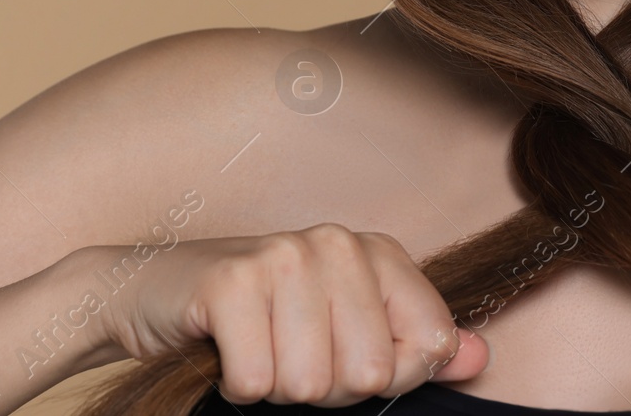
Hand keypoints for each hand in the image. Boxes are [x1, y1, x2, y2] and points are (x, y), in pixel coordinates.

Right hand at [82, 223, 489, 404]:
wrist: (151, 291)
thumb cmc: (258, 315)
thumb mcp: (342, 325)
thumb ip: (413, 343)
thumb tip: (478, 358)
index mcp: (376, 251)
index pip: (428, 343)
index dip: (387, 376)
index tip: (343, 355)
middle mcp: (336, 243)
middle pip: (368, 373)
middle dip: (325, 388)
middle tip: (288, 355)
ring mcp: (282, 256)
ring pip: (309, 384)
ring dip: (276, 387)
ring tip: (258, 348)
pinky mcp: (230, 281)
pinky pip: (255, 382)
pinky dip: (236, 385)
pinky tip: (227, 350)